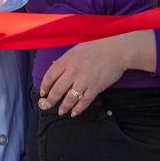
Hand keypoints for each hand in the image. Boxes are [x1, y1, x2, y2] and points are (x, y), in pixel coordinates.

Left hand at [39, 31, 154, 116]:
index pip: (50, 75)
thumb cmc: (97, 48)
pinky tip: (74, 113)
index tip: (42, 93)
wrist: (117, 51)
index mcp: (67, 60)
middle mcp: (73, 71)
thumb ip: (65, 59)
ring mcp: (84, 81)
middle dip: (51, 100)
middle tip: (47, 105)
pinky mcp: (95, 88)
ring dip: (63, 107)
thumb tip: (53, 65)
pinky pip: (84, 102)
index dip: (45, 86)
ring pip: (69, 98)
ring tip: (60, 111)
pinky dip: (78, 109)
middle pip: (57, 89)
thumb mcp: (77, 49)